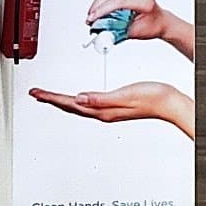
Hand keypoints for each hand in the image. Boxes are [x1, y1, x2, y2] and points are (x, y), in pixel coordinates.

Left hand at [29, 82, 194, 138]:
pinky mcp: (113, 107)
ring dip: (61, 101)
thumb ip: (101, 98)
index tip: (37, 93)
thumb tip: (78, 98)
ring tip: (49, 96)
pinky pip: (88, 105)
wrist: (170, 102)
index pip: (70, 103)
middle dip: (51, 100)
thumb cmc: (153, 97)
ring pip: (77, 106)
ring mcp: (108, 111)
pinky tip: (77, 98)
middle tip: (35, 93)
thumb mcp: (125, 95)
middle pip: (70, 106)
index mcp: (102, 110)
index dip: (51, 97)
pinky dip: (76, 100)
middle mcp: (102, 112)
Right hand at [87, 0, 166, 40]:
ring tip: (93, 17)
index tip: (92, 19)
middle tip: (90, 20)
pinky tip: (99, 10)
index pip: (119, 2)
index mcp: (145, 1)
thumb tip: (100, 32)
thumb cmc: (152, 26)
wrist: (161, 21)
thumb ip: (117, 31)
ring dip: (97, 4)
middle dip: (97, 7)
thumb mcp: (135, 33)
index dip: (102, 10)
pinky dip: (102, 1)